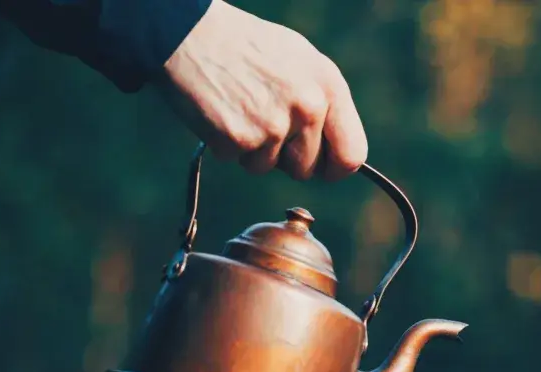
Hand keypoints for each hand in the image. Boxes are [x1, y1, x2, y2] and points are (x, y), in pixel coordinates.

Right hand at [159, 0, 367, 180]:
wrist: (188, 31)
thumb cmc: (245, 46)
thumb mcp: (300, 61)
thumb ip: (322, 102)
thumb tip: (335, 148)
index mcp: (329, 87)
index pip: (352, 154)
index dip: (335, 168)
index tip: (322, 168)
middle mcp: (308, 108)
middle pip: (307, 169)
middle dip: (285, 158)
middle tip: (263, 123)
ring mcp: (274, 125)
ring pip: (270, 167)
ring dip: (253, 150)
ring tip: (240, 108)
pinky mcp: (240, 138)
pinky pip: (239, 161)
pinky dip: (227, 144)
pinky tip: (221, 111)